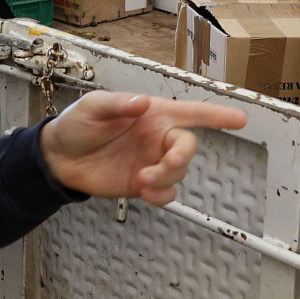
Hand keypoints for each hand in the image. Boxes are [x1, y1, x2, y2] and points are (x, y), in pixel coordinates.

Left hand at [39, 91, 246, 205]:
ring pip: (179, 172)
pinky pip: (167, 192)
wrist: (59, 158)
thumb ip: (117, 104)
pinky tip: (144, 191)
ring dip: (165, 177)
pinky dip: (161, 195)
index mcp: (152, 113)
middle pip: (188, 146)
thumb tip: (142, 103)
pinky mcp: (144, 184)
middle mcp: (157, 137)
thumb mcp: (92, 107)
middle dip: (181, 158)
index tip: (240, 119)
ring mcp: (152, 161)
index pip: (191, 112)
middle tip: (162, 165)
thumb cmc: (77, 124)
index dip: (217, 114)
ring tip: (141, 180)